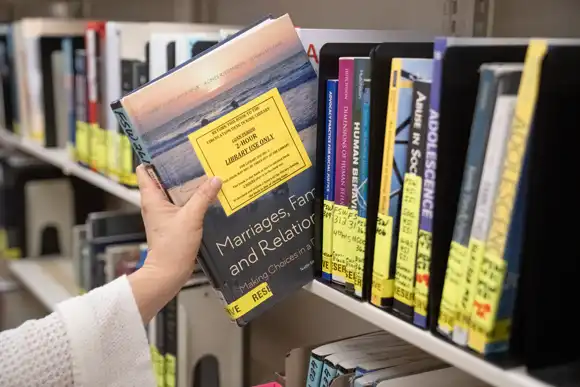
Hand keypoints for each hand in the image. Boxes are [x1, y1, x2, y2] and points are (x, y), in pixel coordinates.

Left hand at [128, 165, 221, 322]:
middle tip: (197, 158)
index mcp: (152, 198)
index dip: (155, 157)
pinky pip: (183, 204)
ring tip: (206, 173)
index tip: (172, 148)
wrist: (168, 273)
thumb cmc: (172, 247)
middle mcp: (155, 203)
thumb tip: (216, 179)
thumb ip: (203, 197)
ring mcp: (164, 213)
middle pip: (164, 178)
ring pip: (175, 191)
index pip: (144, 170)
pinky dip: (194, 198)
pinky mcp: (174, 222)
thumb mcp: (191, 218)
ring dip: (188, 184)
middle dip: (179, 169)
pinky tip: (209, 195)